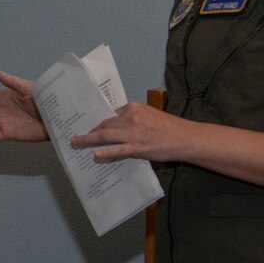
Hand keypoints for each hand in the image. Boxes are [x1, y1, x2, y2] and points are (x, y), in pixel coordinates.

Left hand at [73, 101, 190, 163]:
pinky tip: (96, 155)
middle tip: (76, 136)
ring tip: (77, 144)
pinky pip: (118, 150)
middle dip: (90, 130)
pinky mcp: (138, 147)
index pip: (110, 113)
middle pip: (105, 124)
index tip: (87, 124)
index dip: (97, 120)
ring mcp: (134, 133)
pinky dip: (106, 153)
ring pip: (106, 135)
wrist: (187, 138)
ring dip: (88, 140)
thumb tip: (116, 126)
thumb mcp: (149, 115)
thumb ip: (133, 119)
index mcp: (133, 107)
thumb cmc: (170, 128)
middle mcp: (131, 117)